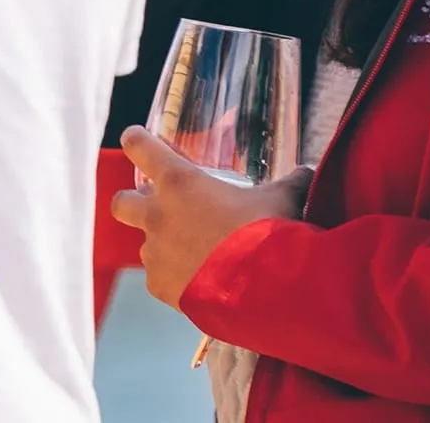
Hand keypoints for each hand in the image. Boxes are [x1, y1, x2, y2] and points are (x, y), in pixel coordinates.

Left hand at [109, 126, 311, 308]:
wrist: (269, 290)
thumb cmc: (271, 234)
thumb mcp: (282, 199)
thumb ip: (291, 182)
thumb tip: (308, 172)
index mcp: (179, 182)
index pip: (140, 147)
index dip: (136, 141)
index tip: (134, 139)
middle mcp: (158, 214)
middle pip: (121, 202)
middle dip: (132, 203)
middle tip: (157, 208)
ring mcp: (156, 253)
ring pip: (144, 246)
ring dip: (162, 246)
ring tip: (194, 255)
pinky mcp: (161, 287)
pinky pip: (160, 279)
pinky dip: (174, 280)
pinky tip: (200, 284)